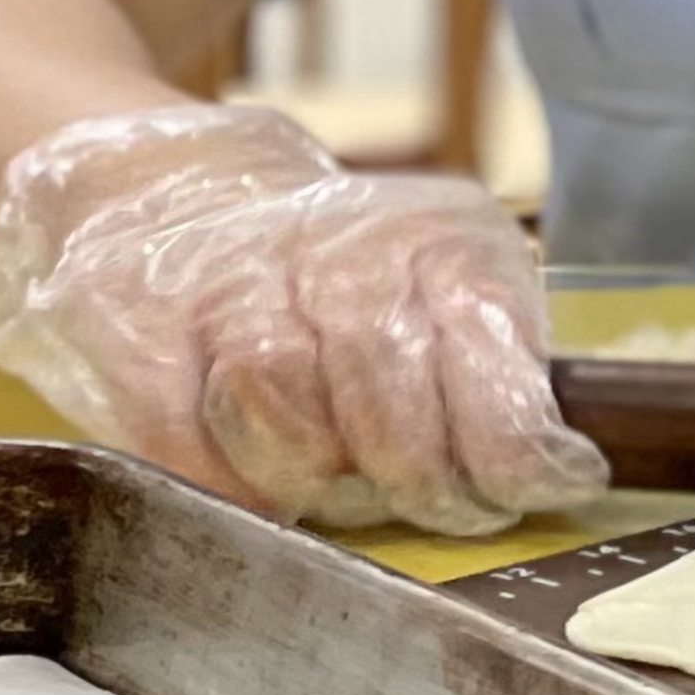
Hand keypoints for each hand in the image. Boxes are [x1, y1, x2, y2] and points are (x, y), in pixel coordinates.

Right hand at [0, 99, 608, 537]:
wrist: (174, 190)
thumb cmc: (337, 272)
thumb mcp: (448, 279)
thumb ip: (502, 363)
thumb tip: (557, 470)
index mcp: (438, 244)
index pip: (494, 373)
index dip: (518, 457)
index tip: (546, 484)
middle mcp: (338, 256)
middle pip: (394, 421)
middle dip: (423, 489)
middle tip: (436, 503)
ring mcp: (229, 289)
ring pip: (289, 435)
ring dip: (320, 487)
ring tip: (338, 482)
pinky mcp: (138, 329)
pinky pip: (191, 451)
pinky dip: (230, 487)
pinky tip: (257, 480)